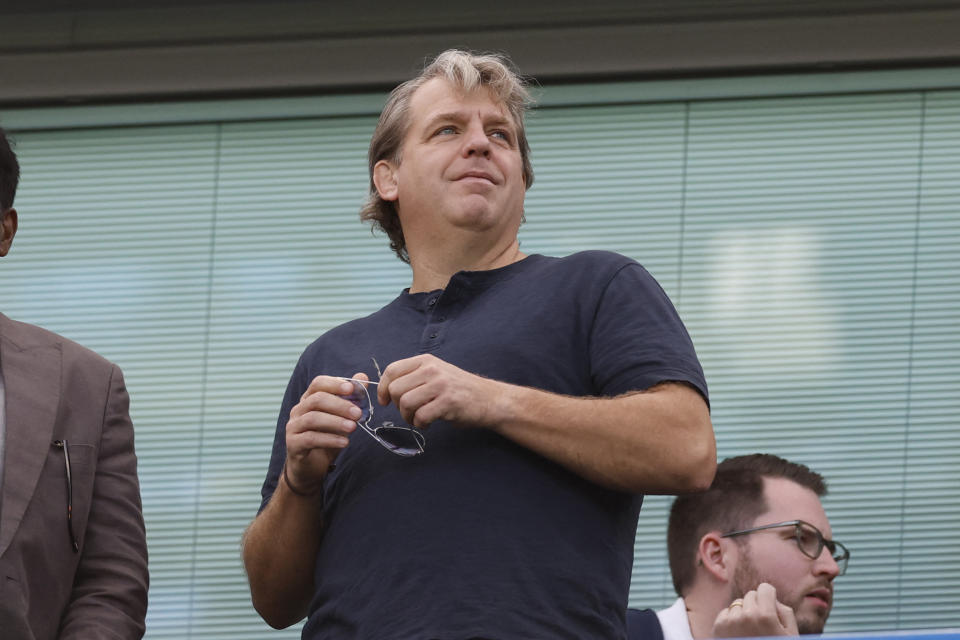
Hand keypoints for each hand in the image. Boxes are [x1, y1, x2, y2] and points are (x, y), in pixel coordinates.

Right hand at [284, 374, 362, 493]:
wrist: (311, 466)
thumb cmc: (326, 437)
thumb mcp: (342, 417)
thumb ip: (351, 398)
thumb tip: (362, 377)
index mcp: (309, 399)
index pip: (318, 383)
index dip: (334, 383)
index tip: (352, 388)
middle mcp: (299, 410)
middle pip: (316, 399)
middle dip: (339, 405)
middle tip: (358, 413)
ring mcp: (294, 427)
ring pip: (312, 418)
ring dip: (335, 422)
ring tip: (353, 427)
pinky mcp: (293, 444)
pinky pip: (310, 438)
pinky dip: (329, 439)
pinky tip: (345, 442)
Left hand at [376, 354, 499, 428]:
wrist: (490, 399)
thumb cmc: (459, 390)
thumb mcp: (436, 374)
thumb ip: (415, 377)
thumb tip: (387, 390)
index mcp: (426, 361)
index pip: (392, 370)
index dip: (382, 388)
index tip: (384, 401)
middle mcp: (432, 369)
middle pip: (395, 389)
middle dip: (397, 406)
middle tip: (409, 412)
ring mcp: (440, 385)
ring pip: (405, 403)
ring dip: (408, 417)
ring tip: (418, 419)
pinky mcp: (448, 402)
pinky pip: (421, 416)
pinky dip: (420, 424)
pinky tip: (428, 423)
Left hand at [712, 583, 798, 637]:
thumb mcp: (790, 635)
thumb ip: (784, 612)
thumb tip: (772, 598)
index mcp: (766, 616)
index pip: (765, 588)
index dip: (769, 598)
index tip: (770, 607)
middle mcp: (746, 616)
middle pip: (751, 595)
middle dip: (757, 606)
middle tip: (761, 625)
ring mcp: (730, 621)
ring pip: (738, 604)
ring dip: (744, 613)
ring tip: (750, 632)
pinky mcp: (718, 627)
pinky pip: (726, 612)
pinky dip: (732, 620)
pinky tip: (739, 635)